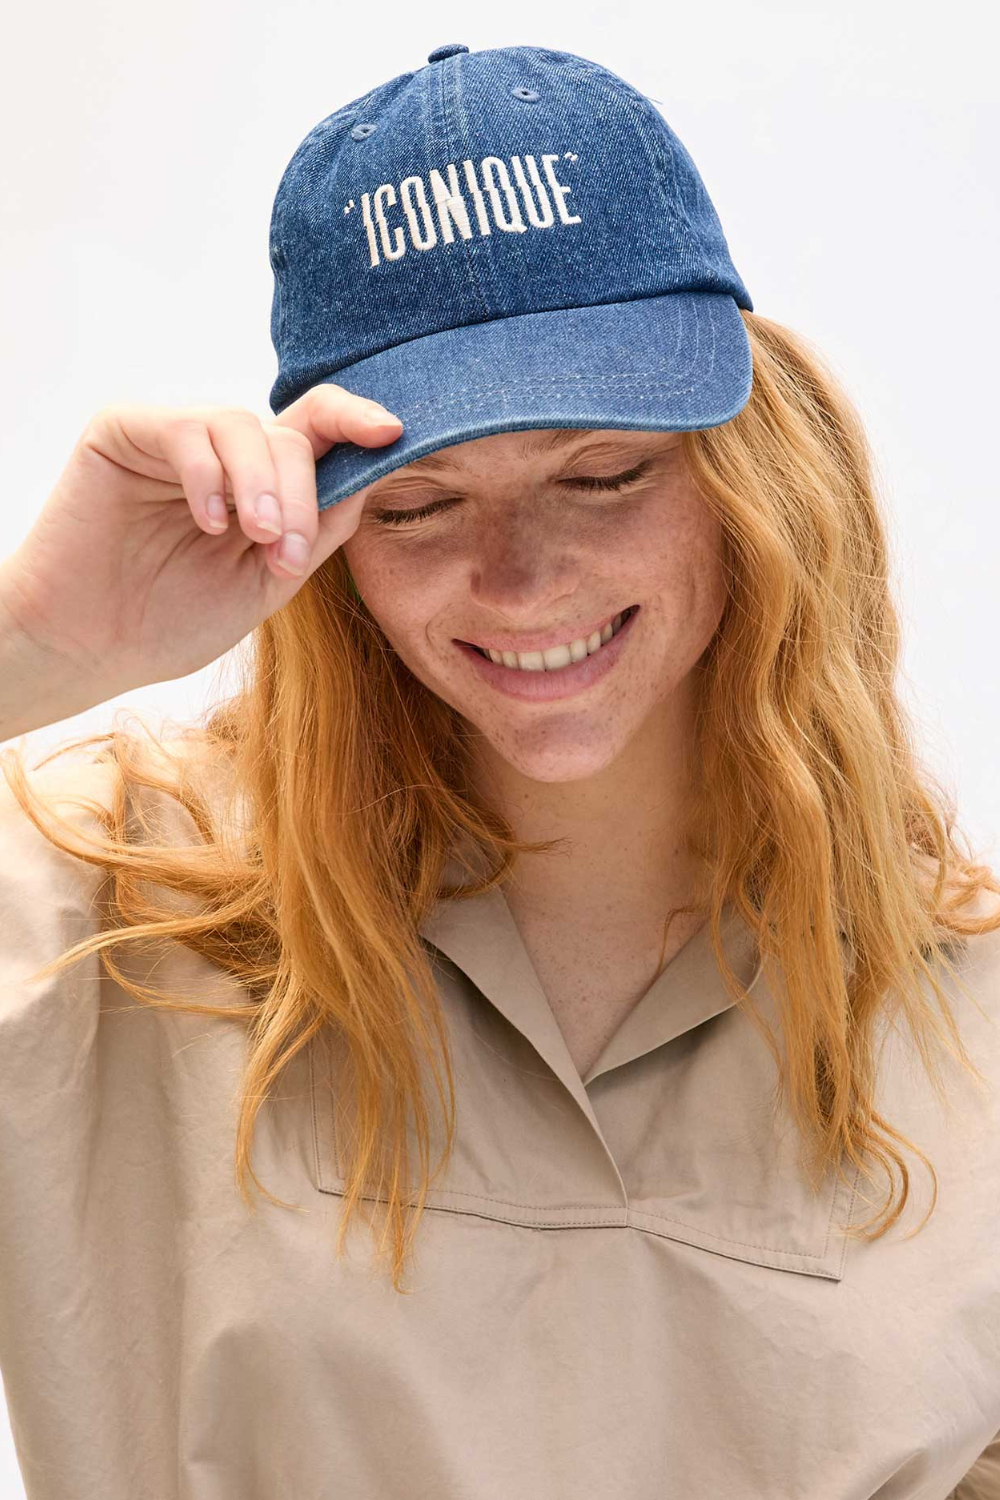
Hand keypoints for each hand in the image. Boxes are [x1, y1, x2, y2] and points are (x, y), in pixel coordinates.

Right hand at [0, 386, 400, 710]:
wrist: (87, 647)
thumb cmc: (171, 620)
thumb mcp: (267, 583)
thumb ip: (317, 532)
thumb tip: (370, 481)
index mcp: (261, 484)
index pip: (318, 432)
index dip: (357, 421)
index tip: (393, 434)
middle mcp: (223, 453)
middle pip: (291, 437)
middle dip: (304, 497)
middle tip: (289, 555)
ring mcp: (174, 436)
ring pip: (245, 426)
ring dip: (265, 486)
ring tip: (259, 539)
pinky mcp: (125, 430)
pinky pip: (186, 429)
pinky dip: (209, 476)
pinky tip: (208, 523)